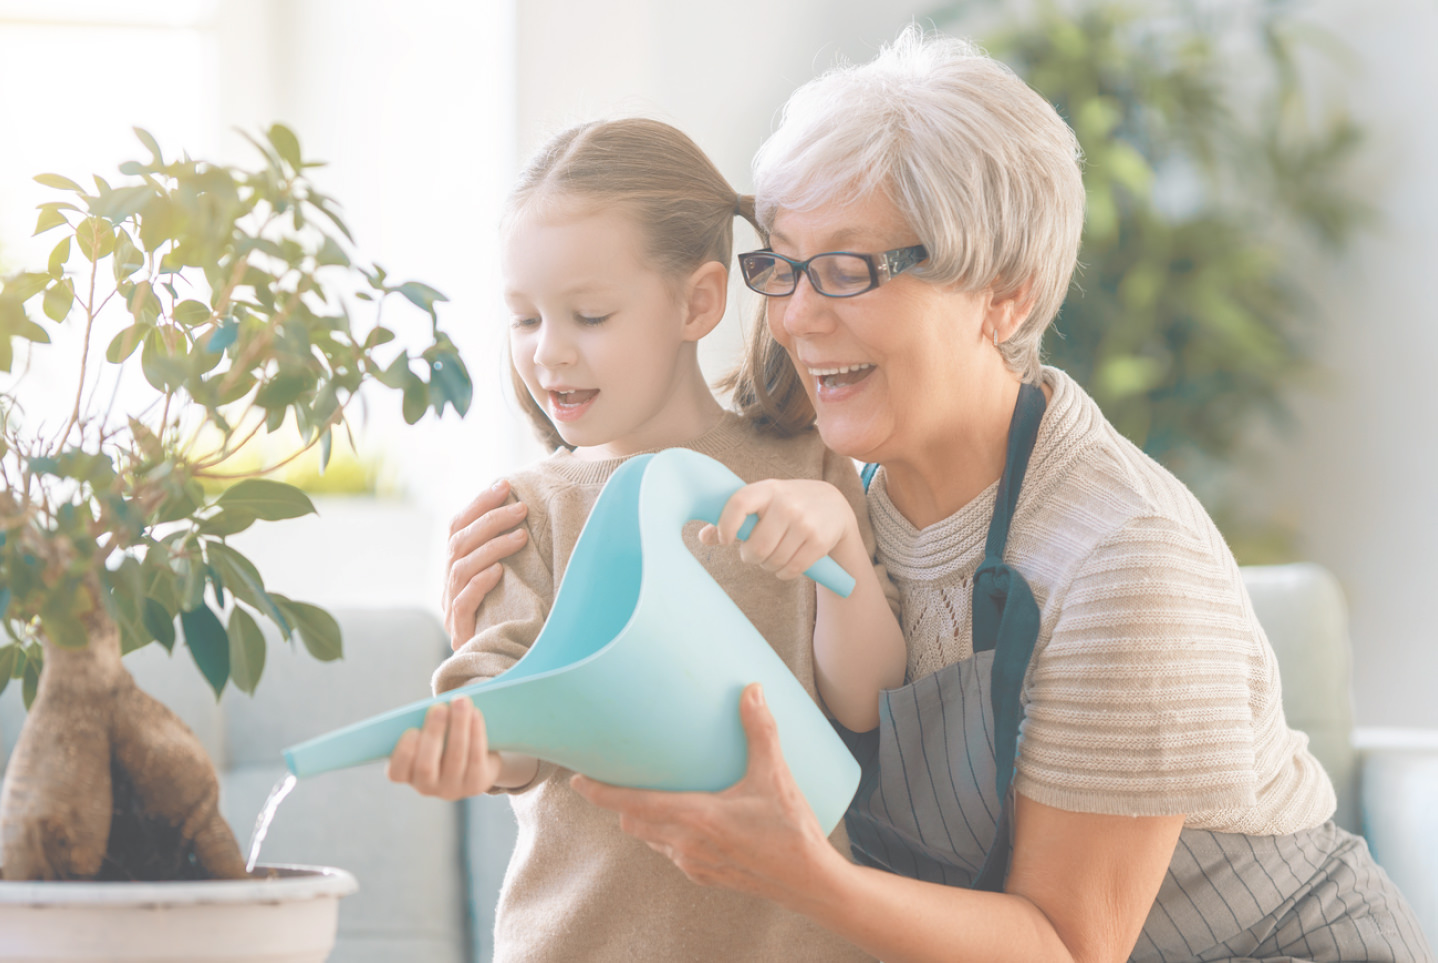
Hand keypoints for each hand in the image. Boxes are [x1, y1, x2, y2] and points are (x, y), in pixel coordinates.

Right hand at [385, 697, 501, 799]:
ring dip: (458, 725)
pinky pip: (475, 757)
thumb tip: (434, 707)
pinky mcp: (475, 784)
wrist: (478, 762)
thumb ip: (424, 725)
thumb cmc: (444, 741)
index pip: (396, 772)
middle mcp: (426, 787)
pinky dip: (475, 732)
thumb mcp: (429, 736)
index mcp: (407, 775)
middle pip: (426, 765)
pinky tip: (475, 714)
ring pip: (455, 757)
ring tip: (461, 702)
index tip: (412, 729)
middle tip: (439, 707)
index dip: (404, 753)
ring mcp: (452, 789)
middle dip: (433, 733)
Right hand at [443, 480, 528, 649]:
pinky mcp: (461, 630)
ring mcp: (452, 608)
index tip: (503, 485)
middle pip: (459, 541)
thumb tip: (526, 509)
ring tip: (521, 535)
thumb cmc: (508, 615)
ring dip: (491, 546)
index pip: (457, 526)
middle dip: (489, 519)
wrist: (494, 667)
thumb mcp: (508, 579)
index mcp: (455, 567)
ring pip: (461, 567)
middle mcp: (449, 585)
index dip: (477, 504)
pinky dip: (481, 583)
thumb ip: (507, 549)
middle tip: (520, 507)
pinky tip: (500, 572)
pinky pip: (465, 602)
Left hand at [571, 684, 843, 905]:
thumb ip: (760, 731)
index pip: (631, 804)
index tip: (576, 780)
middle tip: (616, 778)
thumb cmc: (791, 832)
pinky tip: (685, 822)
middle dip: (620, 803)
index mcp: (695, 818)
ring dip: (643, 819)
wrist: (810, 883)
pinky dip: (666, 835)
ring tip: (650, 794)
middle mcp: (685, 844)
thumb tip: (750, 691)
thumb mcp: (776, 776)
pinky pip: (672, 853)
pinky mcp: (706, 875)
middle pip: (633, 821)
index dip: (599, 793)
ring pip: (651, 838)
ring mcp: (694, 863)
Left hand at [699, 479, 858, 581]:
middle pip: (757, 546)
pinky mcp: (819, 541)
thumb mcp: (762, 502)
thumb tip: (704, 537)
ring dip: (768, 566)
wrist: (833, 505)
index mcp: (767, 489)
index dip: (726, 525)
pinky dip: (783, 573)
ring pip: (773, 561)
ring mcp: (805, 522)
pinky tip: (784, 565)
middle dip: (751, 557)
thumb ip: (733, 517)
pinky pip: (792, 569)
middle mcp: (787, 503)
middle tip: (753, 554)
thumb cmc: (786, 505)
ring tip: (772, 556)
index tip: (725, 540)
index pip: (739, 503)